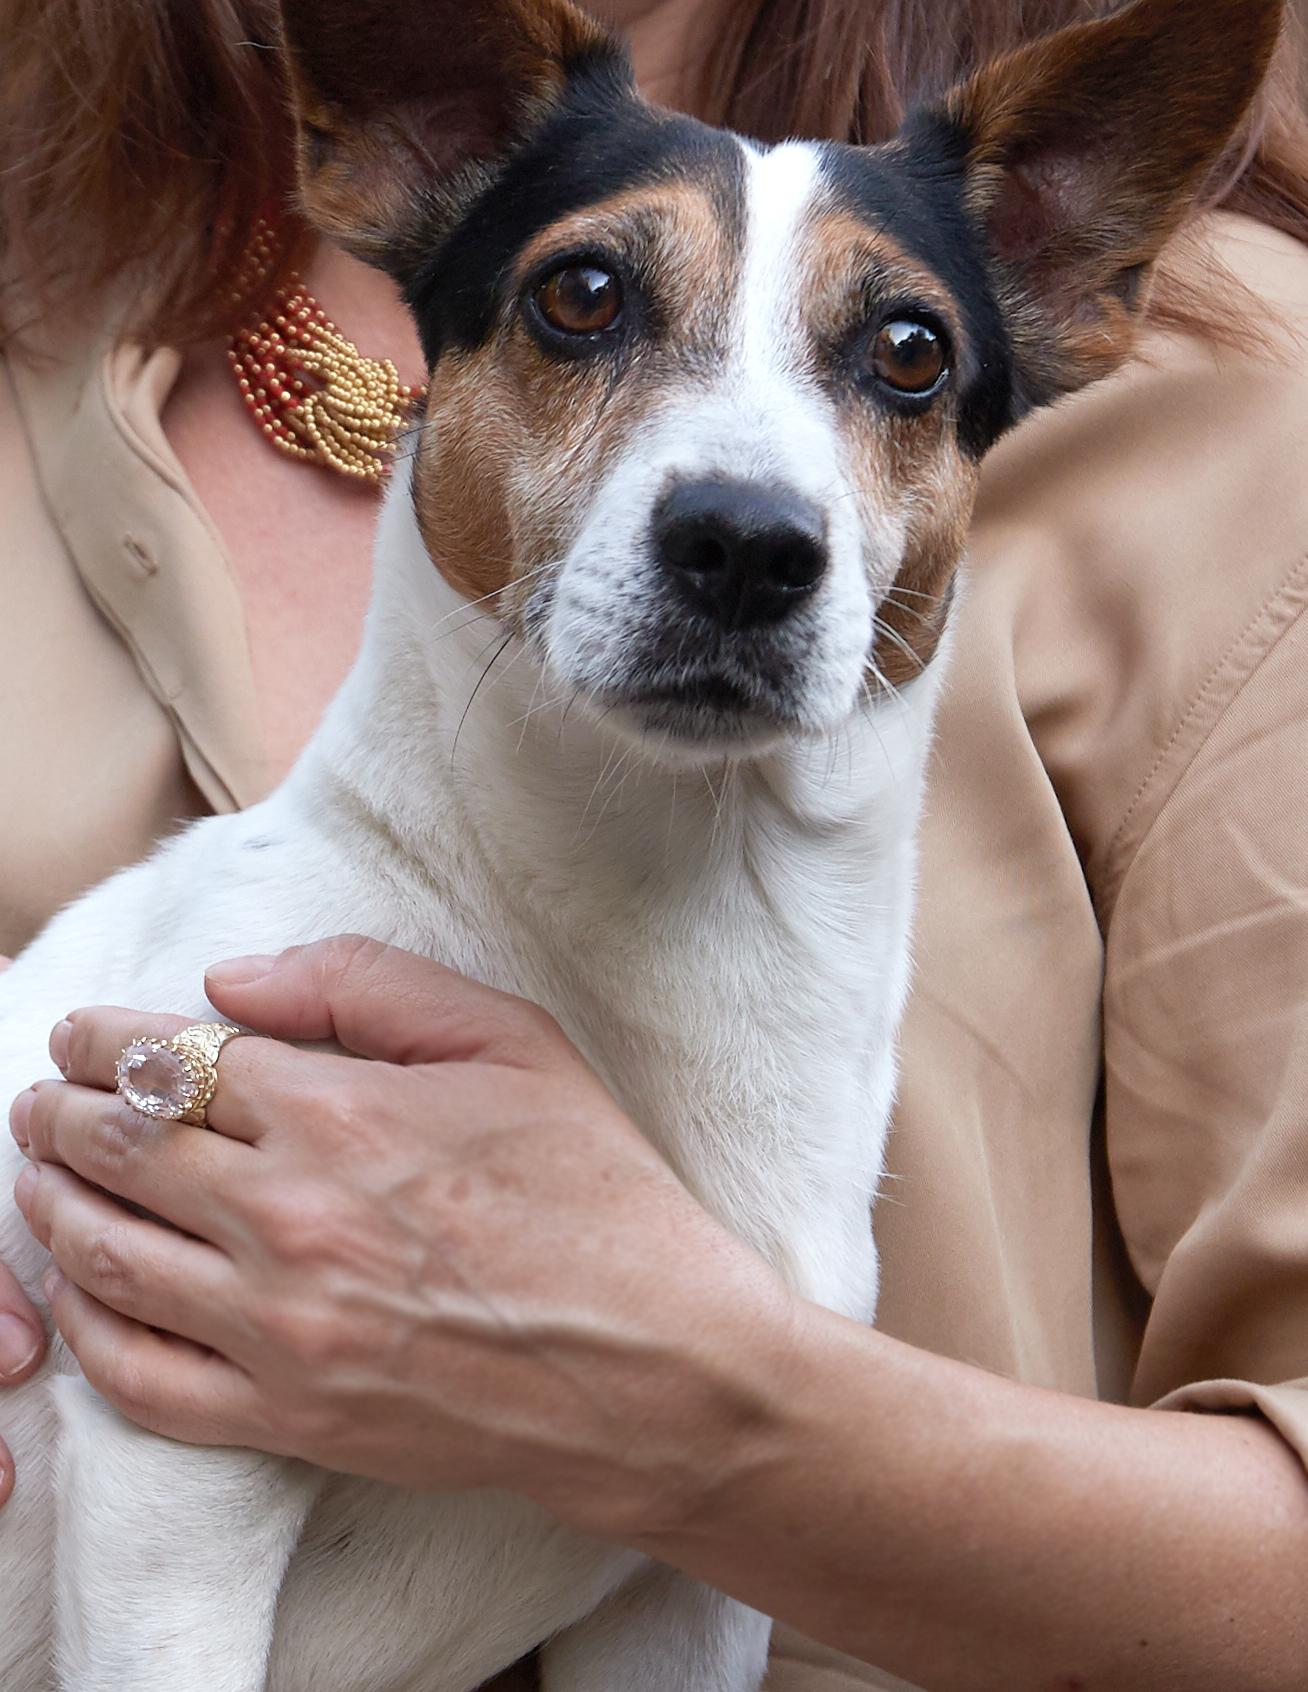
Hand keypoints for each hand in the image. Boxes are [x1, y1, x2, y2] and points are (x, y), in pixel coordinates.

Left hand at [8, 937, 796, 1538]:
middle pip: (120, 1149)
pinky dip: (91, 1328)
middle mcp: (288, 1219)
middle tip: (41, 1100)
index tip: (82, 1035)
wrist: (653, 1368)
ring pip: (110, 1256)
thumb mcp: (513, 1042)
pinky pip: (141, 1379)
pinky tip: (85, 1293)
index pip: (171, 1062)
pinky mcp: (288, 1418)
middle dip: (60, 1113)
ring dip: (54, 1206)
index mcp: (341, 1115)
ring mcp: (279, 1329)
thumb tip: (235, 982)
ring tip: (41, 1180)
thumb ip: (368, 984)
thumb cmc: (598, 1193)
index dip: (104, 1040)